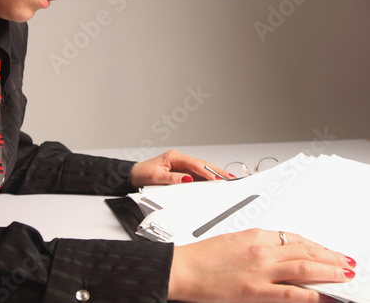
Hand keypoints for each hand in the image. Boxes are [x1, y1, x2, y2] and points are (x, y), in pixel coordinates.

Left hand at [129, 149, 232, 188]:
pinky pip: (197, 175)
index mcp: (175, 157)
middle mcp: (180, 159)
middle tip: (230, 177)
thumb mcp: (156, 177)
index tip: (216, 179)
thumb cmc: (143, 174)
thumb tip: (188, 179)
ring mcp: (181, 165)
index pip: (195, 164)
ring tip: (228, 180)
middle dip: (217, 171)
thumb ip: (172, 178)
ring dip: (214, 175)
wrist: (134, 176)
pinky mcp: (181, 172)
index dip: (207, 172)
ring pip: (201, 169)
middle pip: (202, 164)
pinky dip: (207, 178)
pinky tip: (215, 182)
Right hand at [168, 228, 355, 302]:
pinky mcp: (256, 290)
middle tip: (347, 262)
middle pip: (305, 251)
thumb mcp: (232, 242)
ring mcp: (261, 270)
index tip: (327, 250)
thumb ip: (257, 246)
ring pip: (305, 268)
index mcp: (255, 235)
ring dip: (329, 271)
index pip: (295, 238)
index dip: (316, 245)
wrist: (184, 268)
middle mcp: (262, 249)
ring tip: (345, 274)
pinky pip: (292, 293)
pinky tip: (325, 296)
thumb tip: (278, 254)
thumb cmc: (202, 256)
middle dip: (330, 257)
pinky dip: (312, 295)